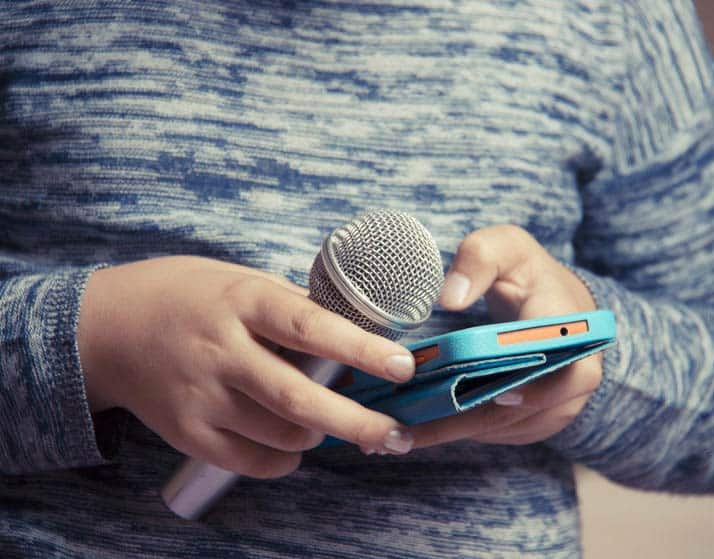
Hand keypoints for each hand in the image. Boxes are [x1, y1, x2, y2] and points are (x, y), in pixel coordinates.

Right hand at [77, 256, 416, 477]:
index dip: (361, 348)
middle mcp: (221, 349)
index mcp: (242, 301)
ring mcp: (200, 395)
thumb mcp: (239, 280)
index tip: (403, 365)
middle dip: (357, 422)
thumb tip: (354, 329)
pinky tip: (294, 447)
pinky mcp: (185, 431)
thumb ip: (289, 307)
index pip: (311, 327)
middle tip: (397, 435)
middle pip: (299, 397)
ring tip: (333, 425)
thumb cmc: (186, 296)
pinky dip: (283, 461)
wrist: (106, 327)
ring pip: (280, 435)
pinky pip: (248, 462)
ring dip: (320, 436)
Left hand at [410, 225, 600, 447]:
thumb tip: (450, 298)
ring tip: (398, 434)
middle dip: (461, 421)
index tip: (491, 396)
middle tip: (407, 429)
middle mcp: (575, 375)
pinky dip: (459, 434)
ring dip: (451, 433)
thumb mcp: (506, 248)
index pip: (562, 368)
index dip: (530, 388)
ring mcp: (559, 404)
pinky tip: (416, 431)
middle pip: (516, 411)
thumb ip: (478, 258)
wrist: (555, 304)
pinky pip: (499, 434)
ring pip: (502, 428)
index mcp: (572, 330)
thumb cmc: (526, 273)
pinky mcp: (539, 420)